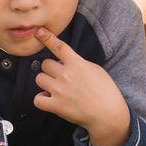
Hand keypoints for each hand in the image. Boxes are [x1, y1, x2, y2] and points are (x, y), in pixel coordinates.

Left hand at [31, 27, 129, 145]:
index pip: (59, 47)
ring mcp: (60, 90)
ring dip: (46, 83)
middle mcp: (66, 75)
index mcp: (77, 64)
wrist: (108, 115)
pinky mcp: (56, 106)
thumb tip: (64, 61)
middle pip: (45, 64)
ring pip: (39, 79)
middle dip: (51, 70)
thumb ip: (78, 63)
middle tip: (61, 78)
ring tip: (56, 89)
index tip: (38, 31)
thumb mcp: (96, 70)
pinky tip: (51, 100)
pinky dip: (42, 100)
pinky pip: (37, 99)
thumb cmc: (105, 91)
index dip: (47, 37)